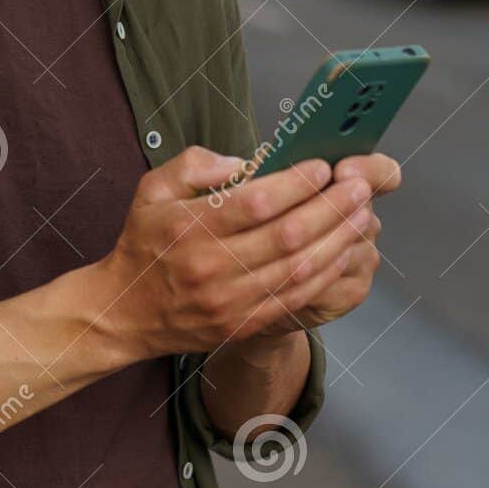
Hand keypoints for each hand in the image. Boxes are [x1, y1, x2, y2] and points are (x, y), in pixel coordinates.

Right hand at [91, 146, 374, 359]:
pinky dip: (326, 274)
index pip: (254, 204)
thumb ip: (194, 165)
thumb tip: (245, 163)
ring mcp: (230, 301)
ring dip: (338, 241)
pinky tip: (343, 251)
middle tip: (358, 187)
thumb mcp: (151, 189)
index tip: (323, 167)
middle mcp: (211, 268)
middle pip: (287, 237)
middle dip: (332, 209)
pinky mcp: (243, 324)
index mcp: (188, 229)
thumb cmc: (144, 243)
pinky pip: (295, 298)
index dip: (296, 184)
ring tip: (363, 214)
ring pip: (299, 270)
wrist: (125, 312)